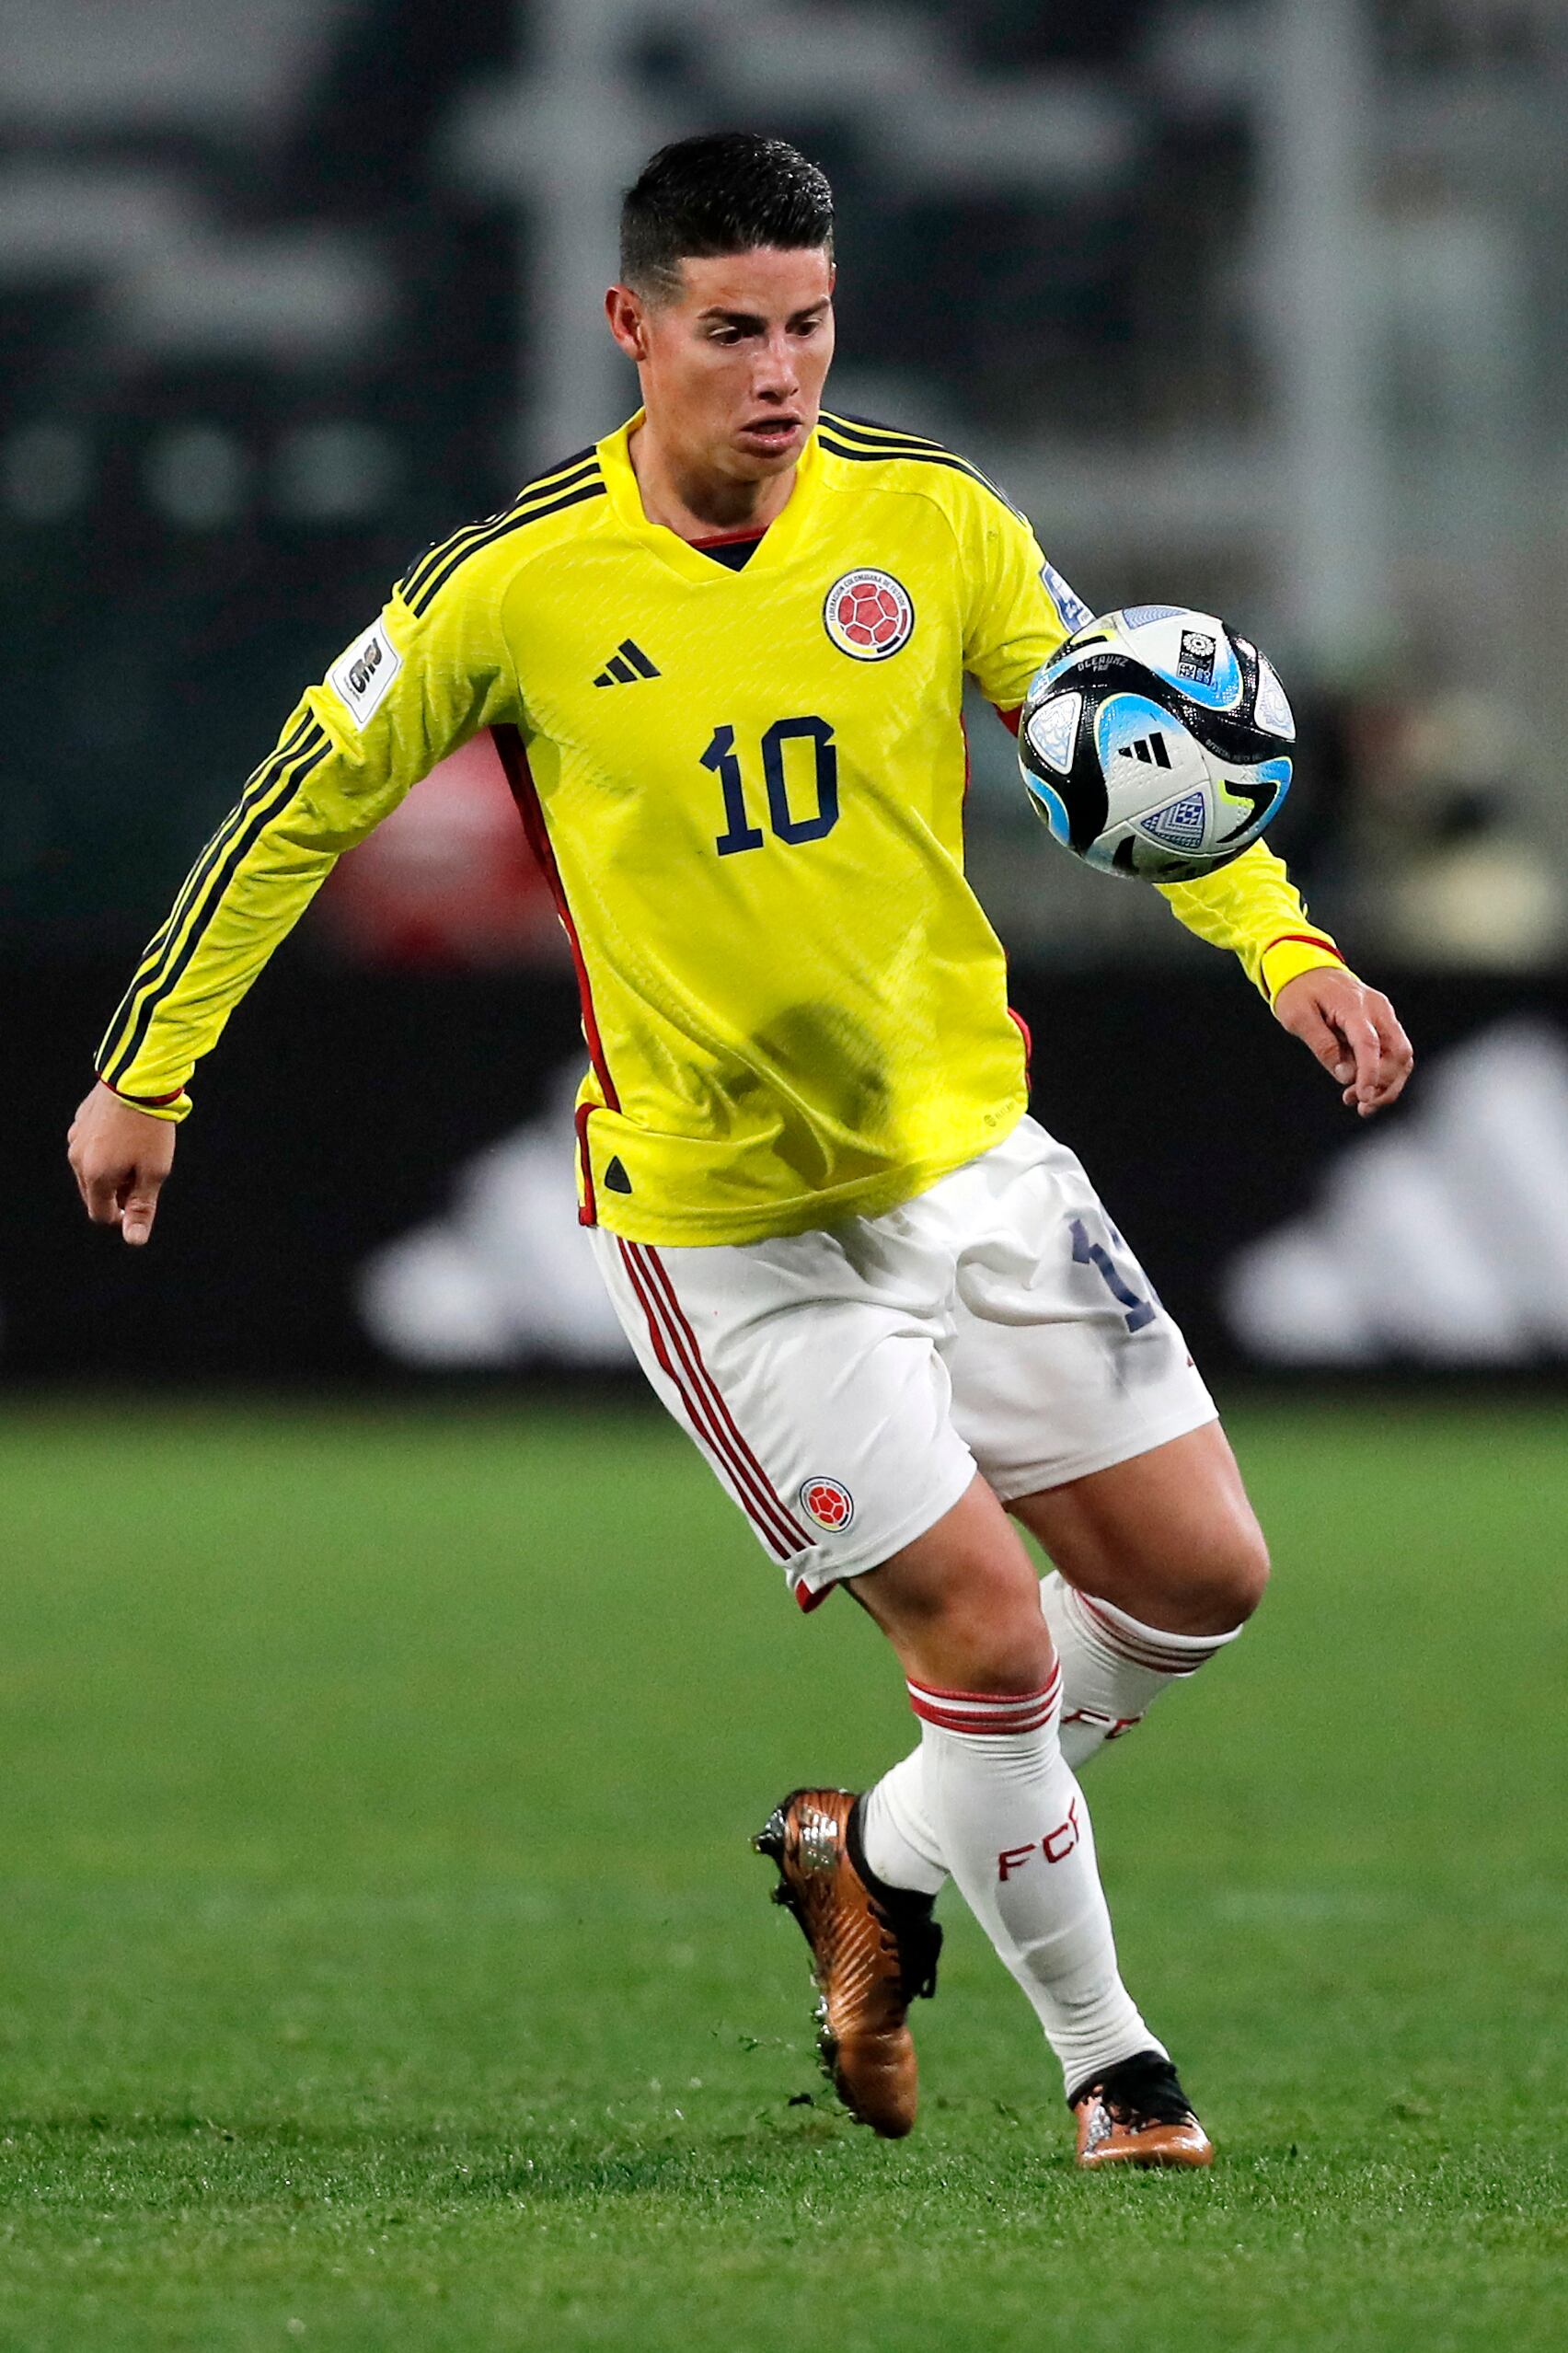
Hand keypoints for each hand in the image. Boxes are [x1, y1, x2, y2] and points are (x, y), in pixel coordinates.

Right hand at [67, 1082, 177, 1244]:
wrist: (140, 1078)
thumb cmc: (151, 1128)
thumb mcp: (154, 1172)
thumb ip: (142, 1208)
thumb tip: (134, 1240)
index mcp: (94, 1175)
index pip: (100, 1213)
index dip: (123, 1214)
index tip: (142, 1200)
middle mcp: (77, 1158)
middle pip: (94, 1192)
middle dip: (118, 1191)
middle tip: (144, 1172)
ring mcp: (75, 1137)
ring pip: (91, 1168)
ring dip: (111, 1170)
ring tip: (137, 1151)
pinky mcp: (80, 1121)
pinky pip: (90, 1146)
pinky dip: (106, 1149)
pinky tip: (127, 1134)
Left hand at [1272, 968, 1413, 1117]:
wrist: (1307, 967)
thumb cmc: (1299, 991)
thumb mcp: (1298, 1017)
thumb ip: (1323, 1046)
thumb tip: (1346, 1075)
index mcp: (1354, 1006)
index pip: (1369, 1044)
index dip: (1370, 1074)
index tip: (1365, 1098)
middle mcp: (1377, 1009)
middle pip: (1398, 1052)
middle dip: (1385, 1084)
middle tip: (1360, 1105)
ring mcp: (1383, 1014)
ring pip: (1401, 1055)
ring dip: (1387, 1084)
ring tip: (1360, 1103)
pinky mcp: (1382, 1022)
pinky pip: (1392, 1051)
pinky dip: (1383, 1073)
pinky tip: (1362, 1087)